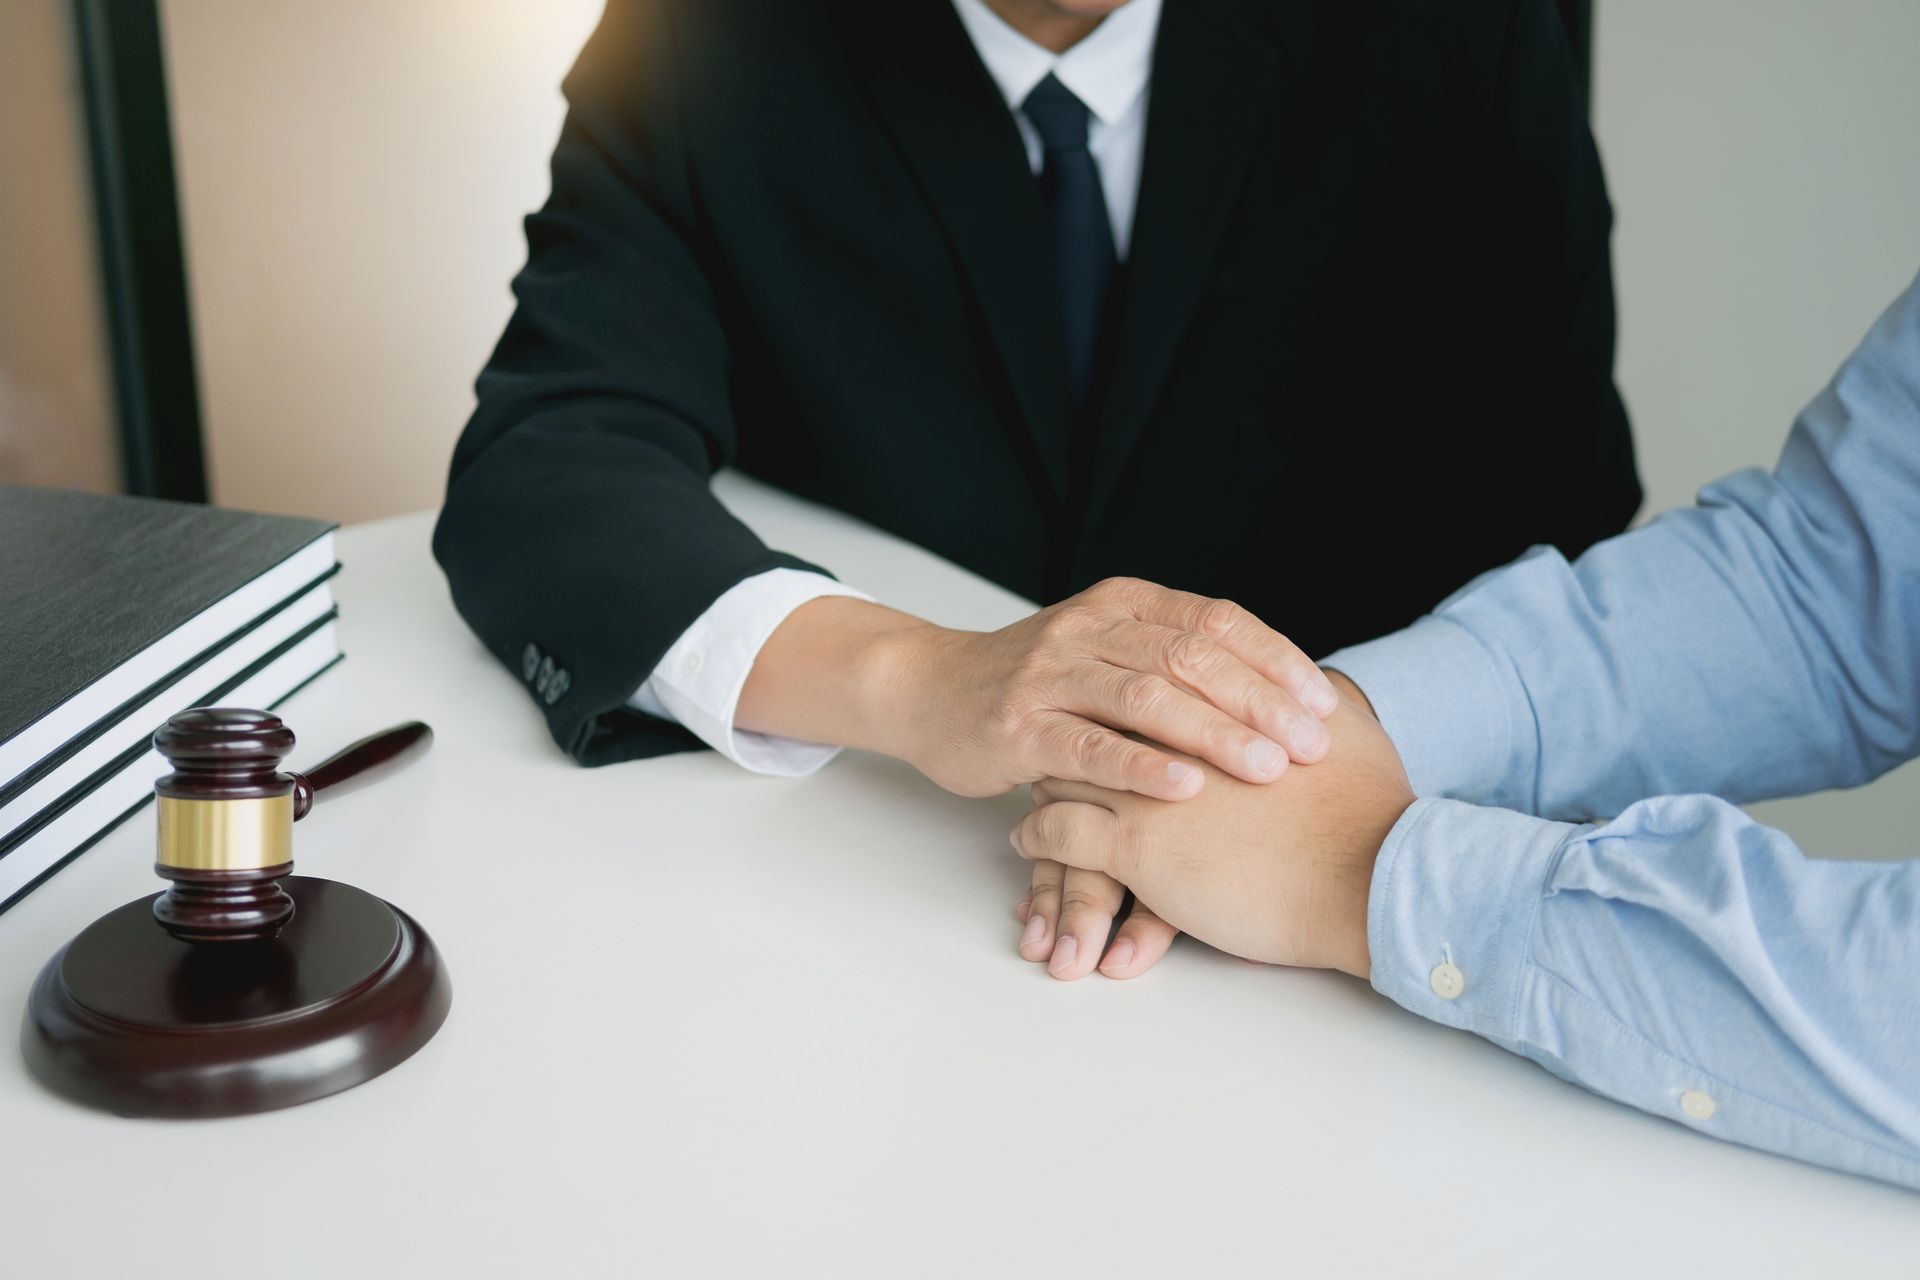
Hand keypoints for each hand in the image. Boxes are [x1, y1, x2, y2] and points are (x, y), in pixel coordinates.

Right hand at [739, 579, 1338, 797]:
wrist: (928, 691)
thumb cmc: (1033, 684)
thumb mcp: (1104, 650)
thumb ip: (1171, 659)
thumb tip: (1275, 692)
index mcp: (1122, 604)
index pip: (1215, 621)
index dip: (1275, 661)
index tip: (1323, 704)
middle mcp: (1089, 629)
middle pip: (1190, 657)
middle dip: (1259, 703)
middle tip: (1309, 746)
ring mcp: (1049, 676)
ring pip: (1146, 697)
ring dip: (1215, 734)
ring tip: (1267, 769)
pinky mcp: (1017, 728)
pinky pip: (1089, 746)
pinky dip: (1141, 767)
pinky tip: (1186, 789)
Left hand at [1010, 698, 1414, 979]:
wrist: (1370, 876)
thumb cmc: (1370, 813)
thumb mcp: (1349, 735)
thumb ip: (1320, 705)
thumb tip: (1323, 691)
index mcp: (1220, 701)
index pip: (1150, 674)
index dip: (1128, 685)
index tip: (1111, 695)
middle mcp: (1175, 732)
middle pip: (1099, 712)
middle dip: (1076, 720)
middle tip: (1056, 731)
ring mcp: (1148, 787)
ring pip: (1068, 766)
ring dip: (1047, 775)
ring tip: (1032, 784)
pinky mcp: (1134, 845)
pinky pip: (1059, 833)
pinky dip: (1036, 834)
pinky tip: (1027, 840)